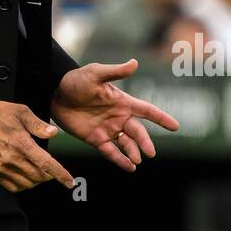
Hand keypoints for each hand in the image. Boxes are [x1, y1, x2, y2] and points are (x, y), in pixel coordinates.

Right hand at [0, 101, 75, 191]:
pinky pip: (13, 187)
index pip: (46, 164)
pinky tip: (25, 176)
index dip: (60, 174)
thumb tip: (53, 132)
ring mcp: (2, 168)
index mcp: (21, 143)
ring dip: (36, 180)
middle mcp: (12, 158)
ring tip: (38, 171)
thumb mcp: (20, 111)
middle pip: (38, 177)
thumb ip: (38, 124)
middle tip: (51, 168)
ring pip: (27, 184)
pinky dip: (23, 185)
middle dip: (49, 175)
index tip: (69, 181)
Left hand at [51, 58, 179, 171]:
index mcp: (122, 101)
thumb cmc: (76, 80)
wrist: (54, 92)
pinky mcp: (95, 139)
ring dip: (133, 152)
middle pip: (137, 132)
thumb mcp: (96, 73)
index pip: (147, 110)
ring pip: (126, 144)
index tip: (175, 126)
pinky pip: (111, 152)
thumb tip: (135, 62)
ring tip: (137, 161)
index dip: (161, 118)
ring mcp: (108, 129)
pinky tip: (128, 167)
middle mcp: (118, 117)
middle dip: (145, 142)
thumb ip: (116, 72)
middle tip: (150, 153)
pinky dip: (120, 160)